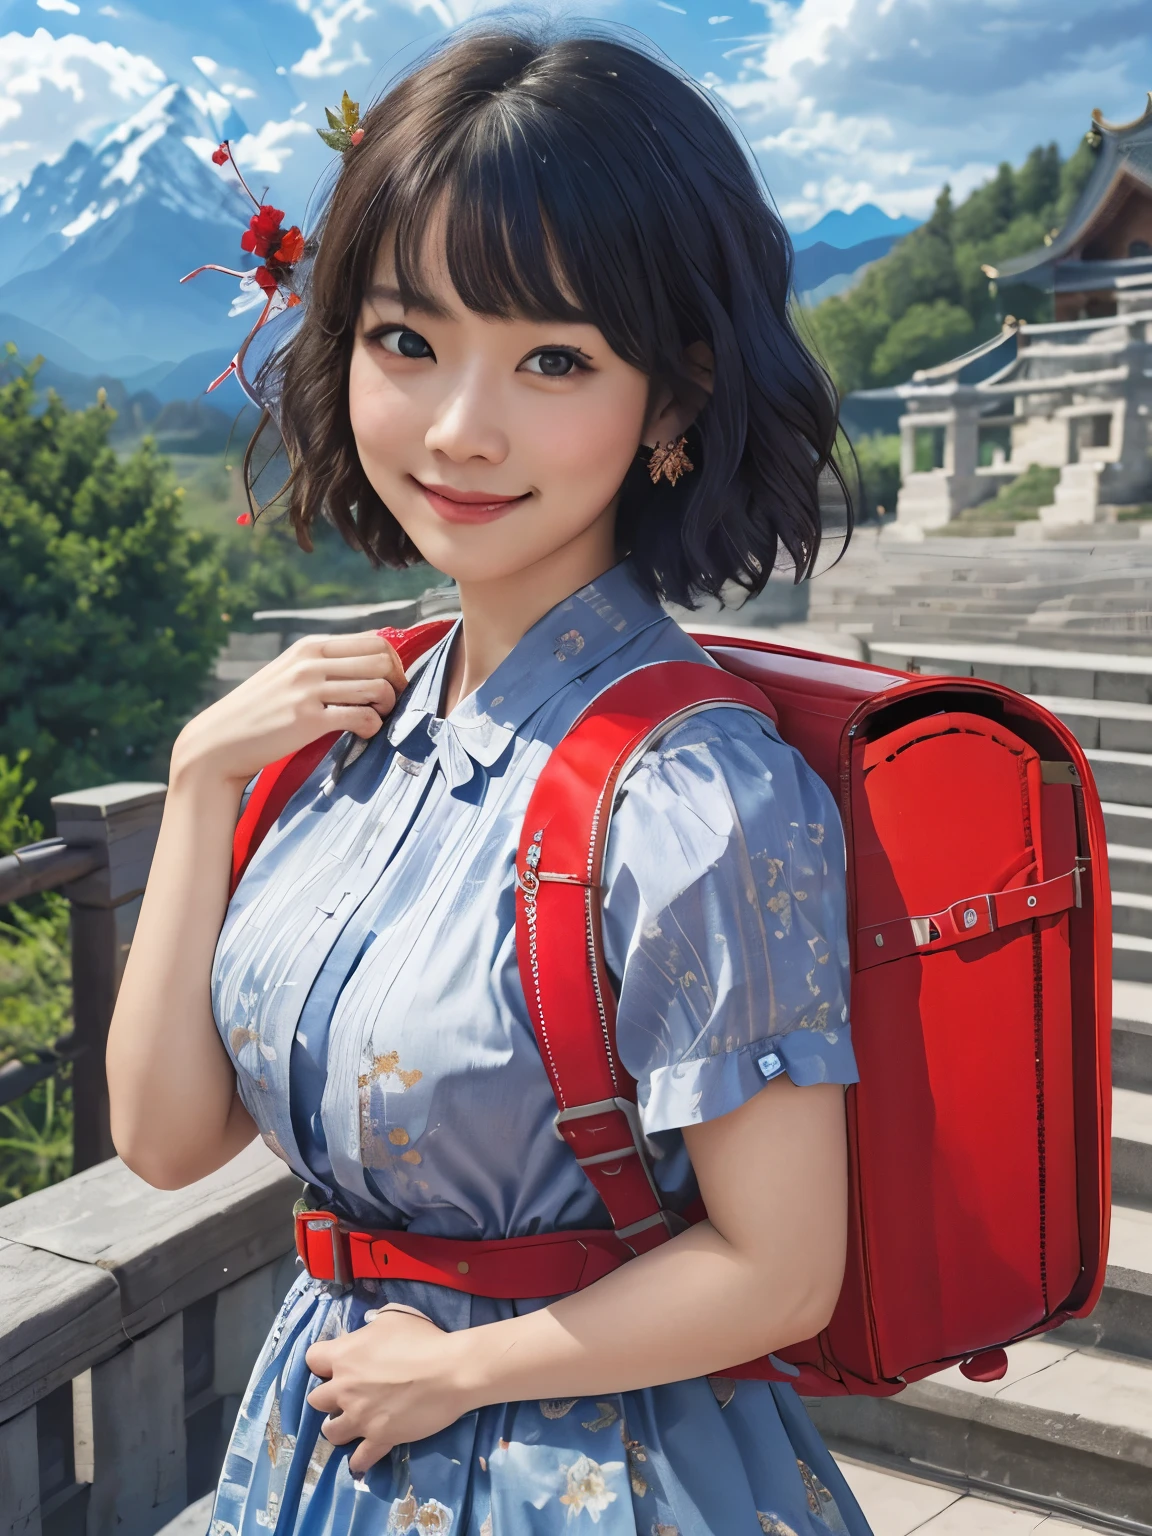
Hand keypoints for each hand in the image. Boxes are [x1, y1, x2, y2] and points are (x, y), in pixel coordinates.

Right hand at [171, 630, 406, 787]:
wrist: (220, 741)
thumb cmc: (259, 710)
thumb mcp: (289, 672)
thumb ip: (324, 664)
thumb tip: (371, 662)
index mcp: (309, 646)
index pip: (374, 641)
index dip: (394, 663)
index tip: (392, 683)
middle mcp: (310, 662)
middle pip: (382, 661)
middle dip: (396, 684)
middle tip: (389, 704)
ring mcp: (308, 689)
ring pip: (376, 687)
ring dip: (386, 707)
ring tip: (375, 719)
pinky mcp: (307, 719)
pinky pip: (361, 717)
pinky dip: (372, 726)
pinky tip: (363, 733)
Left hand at [305, 1308, 473, 1474]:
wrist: (450, 1371)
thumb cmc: (424, 1339)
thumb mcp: (394, 1317)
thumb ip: (371, 1327)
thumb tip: (366, 1334)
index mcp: (345, 1355)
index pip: (312, 1359)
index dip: (323, 1362)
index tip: (336, 1364)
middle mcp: (345, 1388)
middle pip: (316, 1400)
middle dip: (329, 1397)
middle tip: (348, 1394)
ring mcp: (360, 1417)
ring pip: (330, 1432)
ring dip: (340, 1427)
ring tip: (354, 1423)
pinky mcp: (378, 1439)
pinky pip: (358, 1459)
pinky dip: (359, 1459)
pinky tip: (363, 1455)